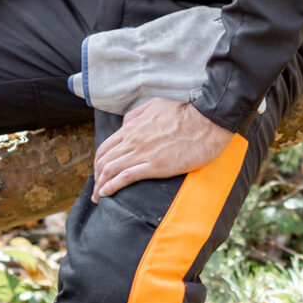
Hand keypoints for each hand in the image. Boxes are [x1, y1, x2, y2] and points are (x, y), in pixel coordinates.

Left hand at [92, 99, 233, 197]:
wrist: (206, 122)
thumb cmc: (185, 113)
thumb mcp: (155, 105)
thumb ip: (136, 115)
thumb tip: (124, 126)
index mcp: (132, 128)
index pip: (105, 147)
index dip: (98, 162)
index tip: (99, 173)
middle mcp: (133, 141)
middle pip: (104, 161)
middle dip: (96, 178)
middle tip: (96, 190)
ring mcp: (143, 154)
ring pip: (110, 170)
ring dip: (100, 185)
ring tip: (98, 196)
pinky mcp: (155, 166)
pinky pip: (126, 177)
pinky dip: (112, 186)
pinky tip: (107, 193)